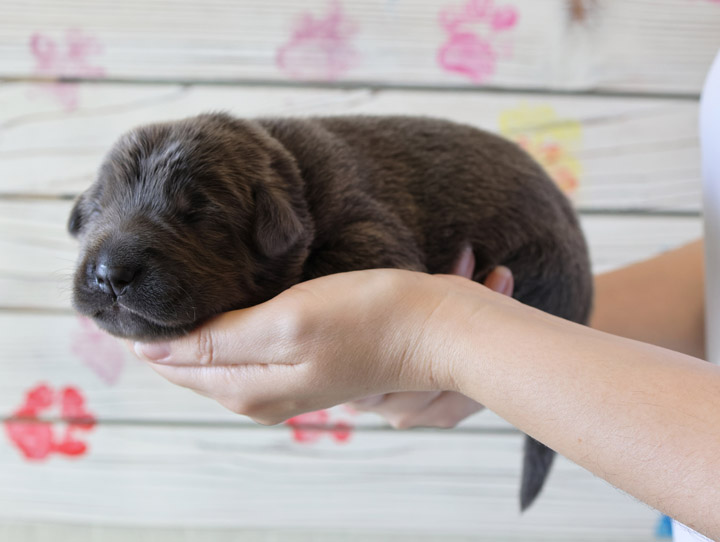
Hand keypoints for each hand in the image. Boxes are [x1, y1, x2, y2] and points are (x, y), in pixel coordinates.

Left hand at [131, 265, 507, 425]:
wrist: (432, 330)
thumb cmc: (366, 319)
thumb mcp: (285, 323)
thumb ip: (219, 341)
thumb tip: (154, 351)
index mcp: (249, 389)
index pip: (174, 366)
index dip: (147, 336)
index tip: (130, 300)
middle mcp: (261, 396)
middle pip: (193, 369)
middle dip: (164, 337)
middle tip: (146, 293)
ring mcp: (285, 385)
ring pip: (217, 363)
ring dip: (194, 335)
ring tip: (176, 297)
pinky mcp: (304, 368)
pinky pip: (245, 356)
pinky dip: (225, 334)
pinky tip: (226, 309)